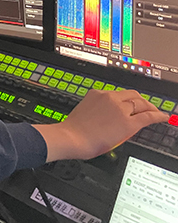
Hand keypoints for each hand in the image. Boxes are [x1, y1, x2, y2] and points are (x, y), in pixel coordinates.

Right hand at [33, 89, 168, 161]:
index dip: (129, 100)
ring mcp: (120, 109)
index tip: (131, 104)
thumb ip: (97, 111)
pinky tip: (162, 117)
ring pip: (141, 104)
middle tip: (147, 108)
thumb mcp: (85, 113)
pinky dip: (157, 116)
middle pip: (133, 95)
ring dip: (150, 108)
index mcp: (97, 94)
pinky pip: (148, 116)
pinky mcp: (128, 122)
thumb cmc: (73, 130)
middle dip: (142, 101)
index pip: (119, 94)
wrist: (70, 138)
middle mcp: (110, 97)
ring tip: (155, 113)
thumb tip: (107, 118)